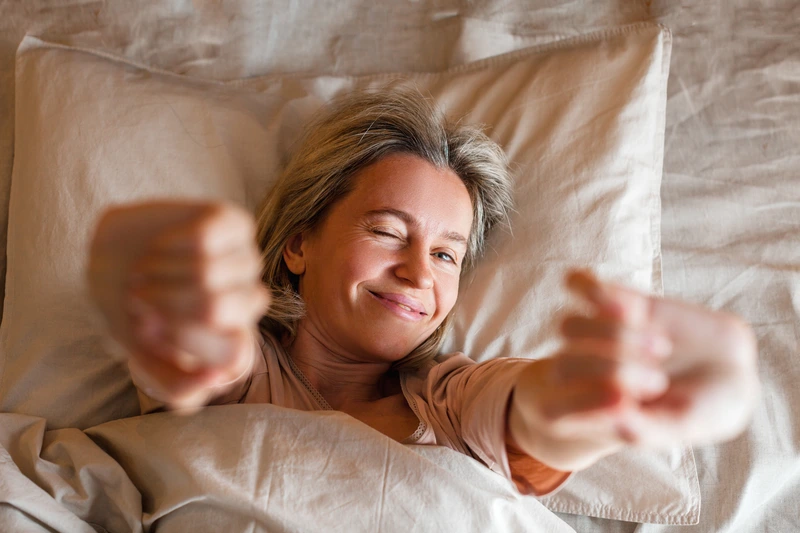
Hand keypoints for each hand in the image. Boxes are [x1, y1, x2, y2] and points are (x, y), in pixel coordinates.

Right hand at [87, 201, 270, 410]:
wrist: (115, 261)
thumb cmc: (134, 315)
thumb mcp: (145, 361)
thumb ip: (179, 388)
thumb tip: (217, 379)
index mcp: (238, 343)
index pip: (232, 356)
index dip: (179, 340)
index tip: (148, 330)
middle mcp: (250, 303)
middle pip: (213, 308)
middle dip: (162, 302)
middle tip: (138, 296)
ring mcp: (247, 262)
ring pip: (207, 272)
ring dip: (159, 272)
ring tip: (143, 271)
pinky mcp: (236, 224)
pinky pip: (206, 236)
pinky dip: (170, 244)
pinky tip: (158, 247)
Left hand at [509, 269, 758, 470]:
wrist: (732, 369)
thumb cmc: (703, 409)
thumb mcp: (682, 427)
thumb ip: (645, 428)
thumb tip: (613, 414)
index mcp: (589, 411)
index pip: (554, 410)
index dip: (582, 403)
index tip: (625, 402)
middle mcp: (584, 373)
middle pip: (564, 364)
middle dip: (611, 371)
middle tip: (659, 381)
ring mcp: (595, 334)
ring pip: (570, 326)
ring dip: (615, 337)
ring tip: (661, 347)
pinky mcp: (614, 300)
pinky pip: (578, 284)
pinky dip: (592, 290)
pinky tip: (631, 306)